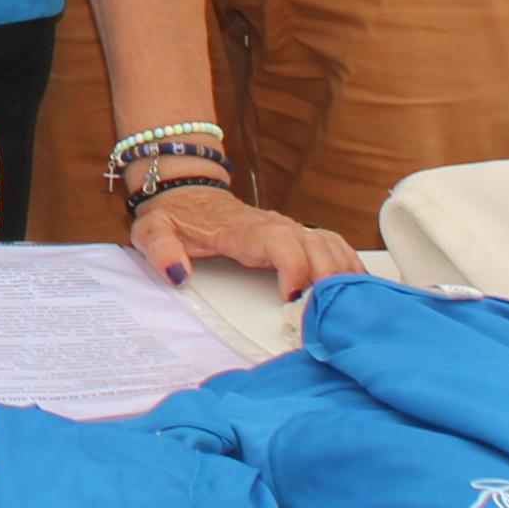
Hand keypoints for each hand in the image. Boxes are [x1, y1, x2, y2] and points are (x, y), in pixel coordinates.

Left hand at [128, 183, 355, 298]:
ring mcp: (288, 228)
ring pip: (330, 243)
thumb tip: (177, 274)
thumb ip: (160, 249)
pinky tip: (356, 290)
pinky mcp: (296, 235)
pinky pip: (333, 245)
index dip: (293, 265)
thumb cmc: (173, 217)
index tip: (292, 296)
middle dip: (327, 277)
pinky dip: (349, 265)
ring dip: (344, 272)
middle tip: (327, 313)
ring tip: (349, 307)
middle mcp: (273, 225)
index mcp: (242, 228)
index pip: (279, 241)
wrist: (185, 193)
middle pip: (315, 244)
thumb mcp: (152, 230)